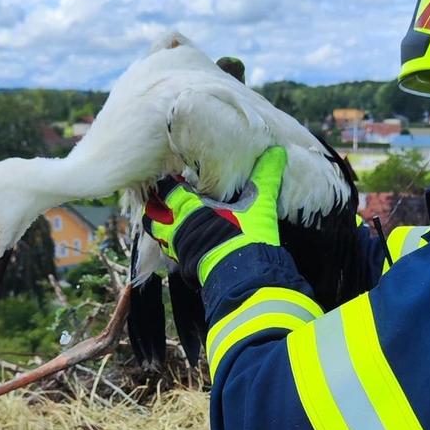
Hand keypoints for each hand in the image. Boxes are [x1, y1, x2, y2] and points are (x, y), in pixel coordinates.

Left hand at [143, 146, 285, 284]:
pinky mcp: (184, 267)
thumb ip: (265, 177)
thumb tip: (277, 151)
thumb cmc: (247, 238)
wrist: (244, 278)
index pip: (167, 189)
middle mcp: (178, 228)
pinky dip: (172, 245)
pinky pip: (170, 253)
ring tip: (172, 220)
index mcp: (190, 208)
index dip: (167, 182)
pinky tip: (186, 242)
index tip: (173, 177)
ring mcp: (178, 250)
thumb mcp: (260, 204)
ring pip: (158, 236)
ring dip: (162, 227)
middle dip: (155, 207)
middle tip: (163, 199)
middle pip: (152, 215)